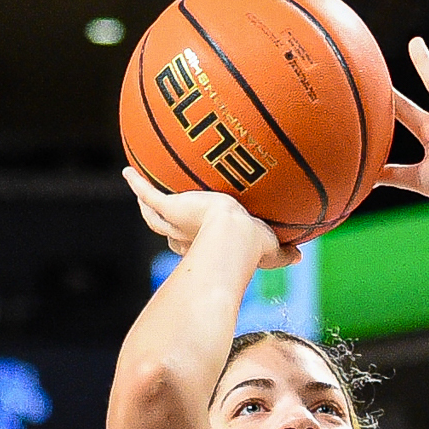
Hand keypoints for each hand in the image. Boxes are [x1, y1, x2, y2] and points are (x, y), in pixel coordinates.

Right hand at [125, 167, 298, 270]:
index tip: (188, 238)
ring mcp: (176, 221)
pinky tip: (128, 172)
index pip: (191, 244)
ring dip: (145, 204)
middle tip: (160, 213)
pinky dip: (137, 184)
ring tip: (139, 188)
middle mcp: (187, 236)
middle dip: (165, 225)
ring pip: (154, 215)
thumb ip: (284, 253)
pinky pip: (148, 194)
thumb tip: (300, 256)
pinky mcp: (170, 207)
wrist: (235, 237)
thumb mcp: (272, 249)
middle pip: (168, 231)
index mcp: (207, 246)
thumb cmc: (253, 248)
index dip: (188, 242)